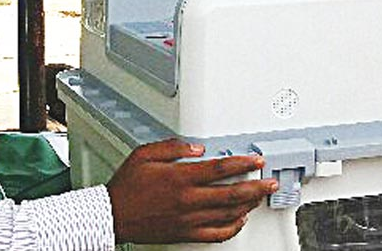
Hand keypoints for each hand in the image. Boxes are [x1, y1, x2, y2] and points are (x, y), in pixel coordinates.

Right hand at [107, 139, 277, 243]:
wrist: (112, 215)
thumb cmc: (127, 186)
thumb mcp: (144, 155)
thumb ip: (173, 148)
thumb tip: (197, 148)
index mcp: (180, 178)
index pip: (220, 169)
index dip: (243, 164)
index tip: (256, 161)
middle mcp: (188, 200)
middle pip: (232, 194)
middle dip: (256, 187)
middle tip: (269, 182)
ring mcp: (188, 219)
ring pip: (228, 214)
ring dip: (248, 205)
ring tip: (258, 197)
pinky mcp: (186, 233)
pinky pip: (216, 234)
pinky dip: (232, 228)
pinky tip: (239, 220)